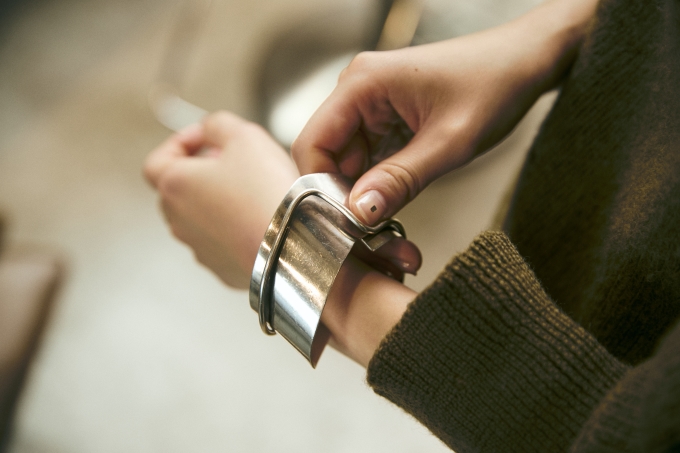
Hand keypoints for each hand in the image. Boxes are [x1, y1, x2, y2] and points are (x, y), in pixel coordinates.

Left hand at [144, 111, 419, 366]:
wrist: (293, 246)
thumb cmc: (266, 191)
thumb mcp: (244, 136)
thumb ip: (217, 124)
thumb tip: (209, 130)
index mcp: (175, 185)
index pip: (156, 162)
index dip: (179, 144)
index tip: (205, 139)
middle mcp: (179, 221)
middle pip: (179, 191)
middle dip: (202, 173)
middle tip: (233, 162)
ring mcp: (200, 249)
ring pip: (201, 219)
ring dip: (219, 202)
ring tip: (252, 191)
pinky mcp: (222, 270)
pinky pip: (222, 243)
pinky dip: (235, 229)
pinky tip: (261, 220)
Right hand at [292, 0, 596, 224]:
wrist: (527, 62)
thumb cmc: (496, 85)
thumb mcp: (450, 142)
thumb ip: (401, 179)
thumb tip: (358, 212)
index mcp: (363, 83)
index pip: (313, 144)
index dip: (322, 187)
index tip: (345, 222)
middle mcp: (358, 89)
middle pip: (327, 155)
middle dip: (346, 193)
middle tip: (374, 228)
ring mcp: (372, 102)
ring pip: (347, 160)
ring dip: (365, 190)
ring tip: (392, 212)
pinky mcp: (386, 115)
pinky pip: (369, 155)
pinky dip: (380, 180)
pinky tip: (400, 193)